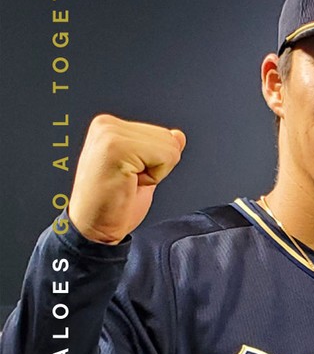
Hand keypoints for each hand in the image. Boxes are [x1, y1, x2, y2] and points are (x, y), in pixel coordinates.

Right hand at [68, 114, 186, 244]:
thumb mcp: (145, 172)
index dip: (156, 163)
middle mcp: (106, 125)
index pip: (163, 134)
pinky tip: (129, 183)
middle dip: (158, 166)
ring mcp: (109, 134)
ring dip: (156, 172)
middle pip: (168, 138)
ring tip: (128, 182)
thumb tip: (178, 136)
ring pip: (169, 147)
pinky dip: (155, 176)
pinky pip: (165, 157)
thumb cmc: (113, 205)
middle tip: (129, 181)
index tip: (130, 176)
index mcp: (109, 127)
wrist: (94, 228)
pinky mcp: (116, 147)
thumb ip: (159, 150)